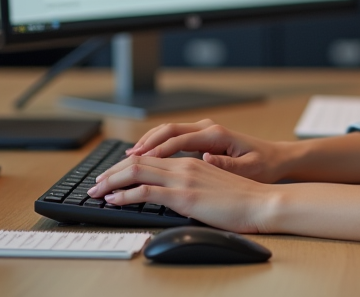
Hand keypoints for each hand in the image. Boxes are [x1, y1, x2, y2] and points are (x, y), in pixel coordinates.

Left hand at [87, 154, 275, 233]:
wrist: (262, 203)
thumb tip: (177, 189)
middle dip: (113, 171)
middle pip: (139, 161)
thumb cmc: (244, 199)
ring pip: (137, 171)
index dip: (128, 165)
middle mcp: (184, 165)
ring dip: (112, 181)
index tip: (113, 175)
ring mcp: (183, 179)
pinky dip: (124, 194)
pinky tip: (113, 200)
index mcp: (192, 161)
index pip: (151, 157)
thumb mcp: (215, 184)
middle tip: (97, 183)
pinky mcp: (184, 196)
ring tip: (97, 190)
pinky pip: (145, 191)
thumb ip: (195, 182)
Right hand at [126, 119, 289, 183]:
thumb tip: (205, 158)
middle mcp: (208, 128)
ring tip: (127, 158)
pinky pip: (174, 138)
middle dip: (144, 144)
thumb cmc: (264, 165)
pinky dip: (157, 145)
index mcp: (216, 134)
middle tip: (123, 159)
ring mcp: (204, 131)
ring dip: (148, 142)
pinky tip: (145, 156)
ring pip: (168, 131)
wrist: (276, 158)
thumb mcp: (249, 169)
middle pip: (168, 130)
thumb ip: (226, 164)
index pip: (178, 140)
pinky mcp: (203, 138)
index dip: (156, 151)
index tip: (136, 161)